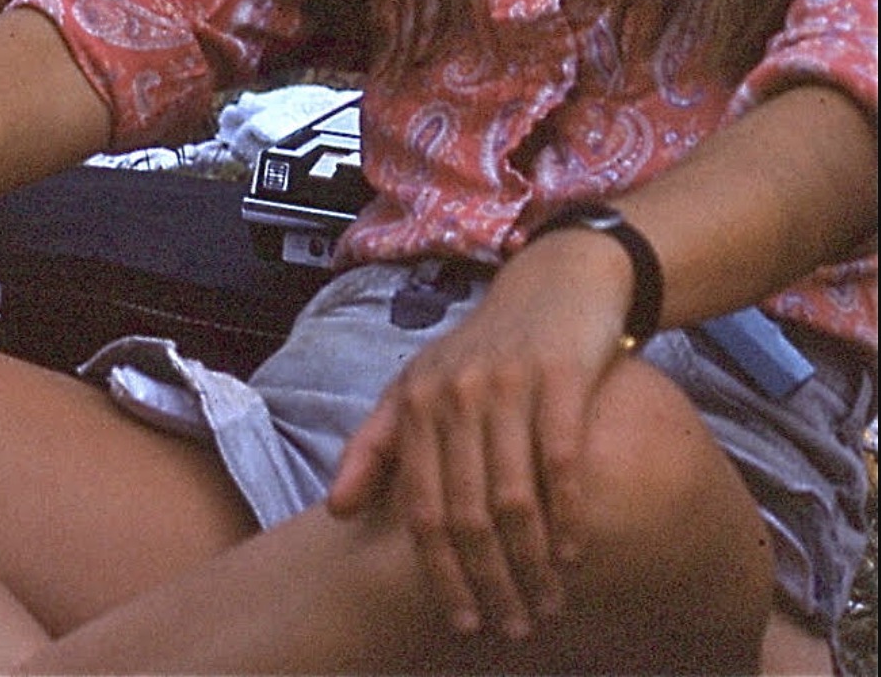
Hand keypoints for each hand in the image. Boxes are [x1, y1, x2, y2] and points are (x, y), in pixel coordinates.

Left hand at [328, 244, 630, 642]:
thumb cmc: (482, 346)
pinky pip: (562, 462)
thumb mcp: (419, 384)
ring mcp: (507, 384)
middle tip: (509, 625)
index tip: (458, 619)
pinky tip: (574, 555)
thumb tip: (333, 510)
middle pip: (465, 512)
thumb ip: (377, 445)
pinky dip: (568, 515)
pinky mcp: (561, 377)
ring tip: (544, 604)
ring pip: (513, 497)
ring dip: (530, 563)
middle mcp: (454, 393)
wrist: (555, 283)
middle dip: (486, 580)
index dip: (437, 572)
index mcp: (414, 400)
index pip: (419, 505)